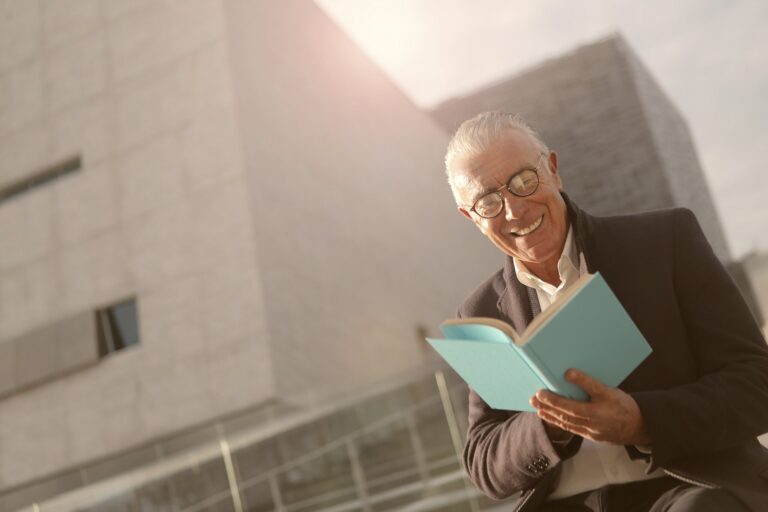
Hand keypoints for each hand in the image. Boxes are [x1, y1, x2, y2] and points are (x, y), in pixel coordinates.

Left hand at [529, 369, 650, 444]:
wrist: (638, 427)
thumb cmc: (624, 406)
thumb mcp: (609, 391)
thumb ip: (588, 383)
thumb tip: (568, 373)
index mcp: (596, 412)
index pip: (570, 406)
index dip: (556, 398)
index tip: (544, 389)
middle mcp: (591, 424)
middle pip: (565, 416)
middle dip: (547, 407)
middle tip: (533, 398)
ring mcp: (590, 432)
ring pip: (566, 424)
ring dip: (550, 415)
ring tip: (537, 407)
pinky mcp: (590, 436)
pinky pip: (571, 429)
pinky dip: (559, 422)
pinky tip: (550, 416)